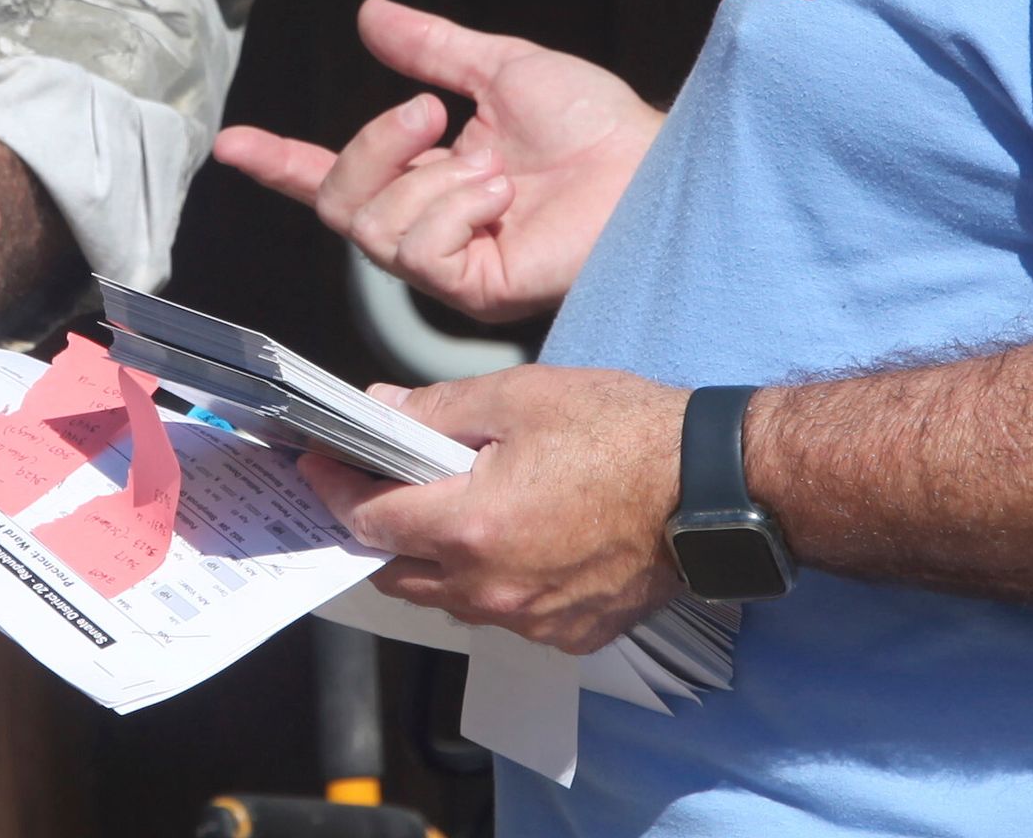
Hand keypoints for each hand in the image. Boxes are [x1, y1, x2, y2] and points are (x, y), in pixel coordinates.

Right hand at [213, 0, 662, 321]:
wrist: (644, 161)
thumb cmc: (594, 125)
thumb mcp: (500, 67)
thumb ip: (430, 47)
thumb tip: (370, 14)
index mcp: (429, 175)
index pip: (334, 176)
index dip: (280, 162)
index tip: (231, 143)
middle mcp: (429, 222)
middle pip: (341, 201)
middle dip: (372, 145)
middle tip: (433, 111)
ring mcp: (449, 261)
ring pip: (373, 226)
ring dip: (430, 179)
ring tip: (493, 165)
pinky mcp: (473, 287)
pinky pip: (418, 250)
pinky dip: (453, 208)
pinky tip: (498, 196)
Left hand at [306, 364, 687, 653]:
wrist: (711, 486)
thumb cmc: (624, 433)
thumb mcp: (519, 396)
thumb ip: (436, 410)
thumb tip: (379, 410)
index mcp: (469, 527)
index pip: (368, 520)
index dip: (336, 489)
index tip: (321, 465)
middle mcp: (491, 589)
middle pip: (398, 572)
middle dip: (377, 531)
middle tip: (377, 487)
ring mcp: (531, 621)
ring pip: (450, 600)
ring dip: (433, 561)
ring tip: (446, 510)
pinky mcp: (569, 635)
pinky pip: (505, 616)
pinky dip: (491, 584)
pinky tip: (512, 541)